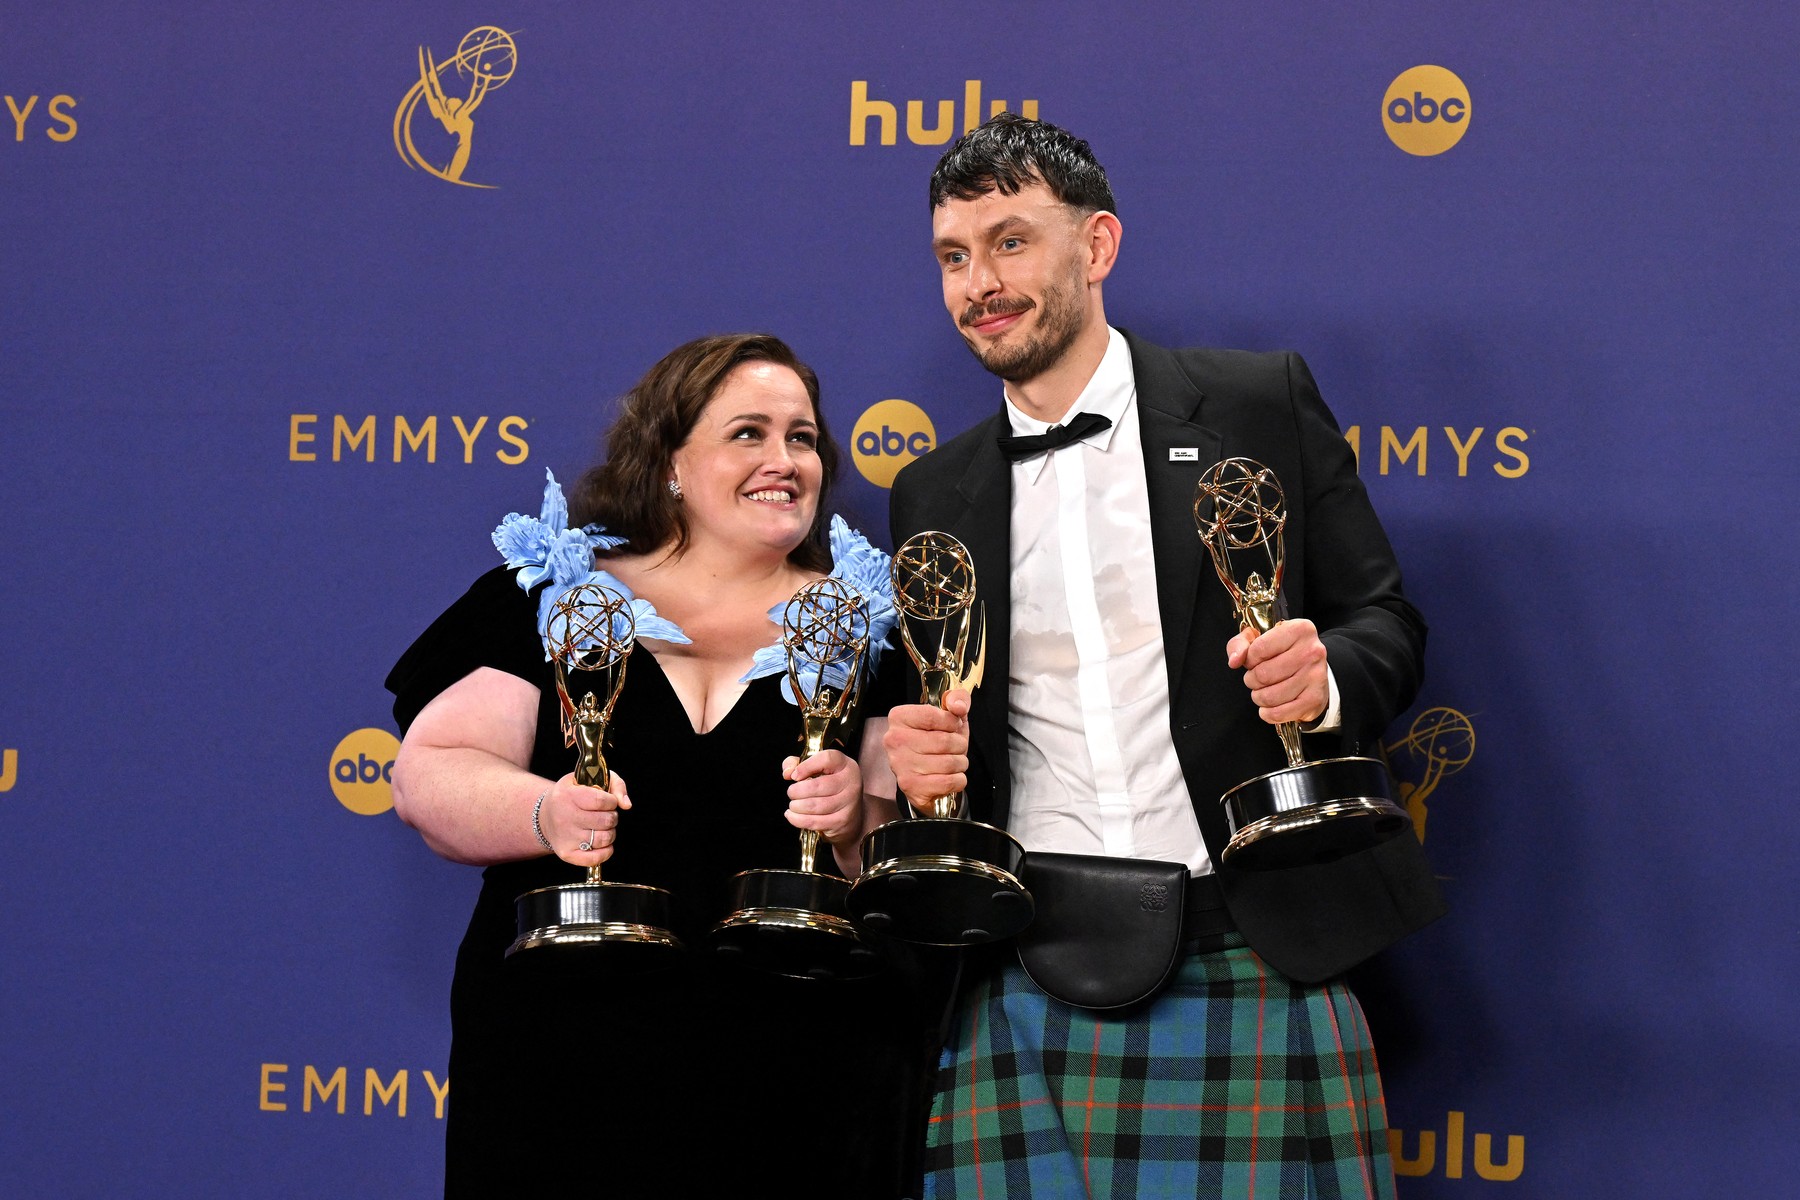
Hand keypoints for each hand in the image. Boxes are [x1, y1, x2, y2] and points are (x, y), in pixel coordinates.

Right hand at [546, 770, 630, 867]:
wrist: (545, 815)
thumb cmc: (571, 795)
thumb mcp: (588, 779)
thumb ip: (614, 783)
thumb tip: (626, 804)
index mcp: (569, 796)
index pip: (601, 801)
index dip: (612, 801)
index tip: (609, 802)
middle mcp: (565, 818)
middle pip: (605, 821)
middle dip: (612, 817)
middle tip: (605, 815)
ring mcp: (565, 838)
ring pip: (604, 839)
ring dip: (610, 833)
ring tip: (602, 827)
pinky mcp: (567, 853)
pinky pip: (594, 859)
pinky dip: (605, 852)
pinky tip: (602, 843)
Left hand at [783, 749, 863, 846]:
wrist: (852, 814)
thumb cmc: (830, 787)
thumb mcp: (817, 769)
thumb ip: (797, 764)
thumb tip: (788, 772)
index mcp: (845, 765)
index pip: (826, 759)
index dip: (806, 766)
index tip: (794, 776)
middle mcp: (850, 782)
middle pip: (817, 786)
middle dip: (796, 791)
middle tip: (791, 793)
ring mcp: (848, 803)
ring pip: (814, 806)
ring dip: (796, 806)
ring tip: (793, 805)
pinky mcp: (842, 821)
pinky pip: (814, 822)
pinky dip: (798, 819)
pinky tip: (792, 815)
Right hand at [882, 690, 970, 813]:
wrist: (926, 776)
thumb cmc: (937, 741)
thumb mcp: (948, 715)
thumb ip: (957, 699)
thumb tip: (957, 706)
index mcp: (899, 717)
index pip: (932, 715)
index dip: (952, 722)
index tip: (954, 726)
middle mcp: (894, 740)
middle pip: (944, 741)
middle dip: (960, 745)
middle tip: (956, 747)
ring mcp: (900, 765)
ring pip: (949, 763)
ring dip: (960, 763)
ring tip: (953, 762)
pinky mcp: (910, 786)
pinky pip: (949, 782)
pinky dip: (958, 780)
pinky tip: (950, 776)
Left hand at [1226, 619, 1328, 725]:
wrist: (1313, 672)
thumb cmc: (1284, 653)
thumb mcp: (1260, 639)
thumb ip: (1240, 644)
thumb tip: (1234, 660)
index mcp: (1300, 630)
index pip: (1259, 649)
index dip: (1249, 660)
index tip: (1253, 662)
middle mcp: (1312, 651)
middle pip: (1263, 674)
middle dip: (1252, 680)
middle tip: (1256, 678)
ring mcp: (1315, 676)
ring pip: (1269, 696)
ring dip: (1259, 697)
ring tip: (1263, 691)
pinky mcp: (1314, 699)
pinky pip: (1278, 713)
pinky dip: (1267, 713)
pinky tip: (1270, 705)